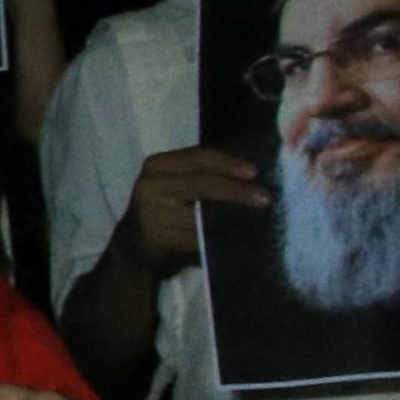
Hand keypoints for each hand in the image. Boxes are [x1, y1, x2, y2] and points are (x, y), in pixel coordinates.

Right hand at [120, 144, 266, 273]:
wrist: (135, 242)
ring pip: (198, 214)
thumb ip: (203, 174)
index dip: (227, 163)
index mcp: (157, 165)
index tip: (254, 172)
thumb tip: (252, 173)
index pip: (196, 157)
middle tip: (264, 197)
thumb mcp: (176, 182)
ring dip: (230, 216)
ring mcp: (150, 214)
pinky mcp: (156, 239)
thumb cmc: (165, 205)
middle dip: (235, 190)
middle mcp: (150, 186)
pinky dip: (217, 236)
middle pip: (199, 183)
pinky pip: (194, 237)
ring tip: (255, 216)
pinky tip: (235, 234)